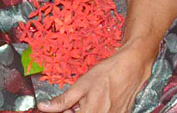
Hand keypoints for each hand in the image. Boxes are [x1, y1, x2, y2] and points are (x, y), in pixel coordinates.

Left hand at [37, 40, 154, 112]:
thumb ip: (63, 100)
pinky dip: (96, 111)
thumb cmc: (107, 73)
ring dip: (85, 111)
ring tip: (86, 101)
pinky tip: (96, 102)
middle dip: (73, 112)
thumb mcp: (81, 84)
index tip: (60, 109)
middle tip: (74, 103)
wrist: (132, 67)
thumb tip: (44, 107)